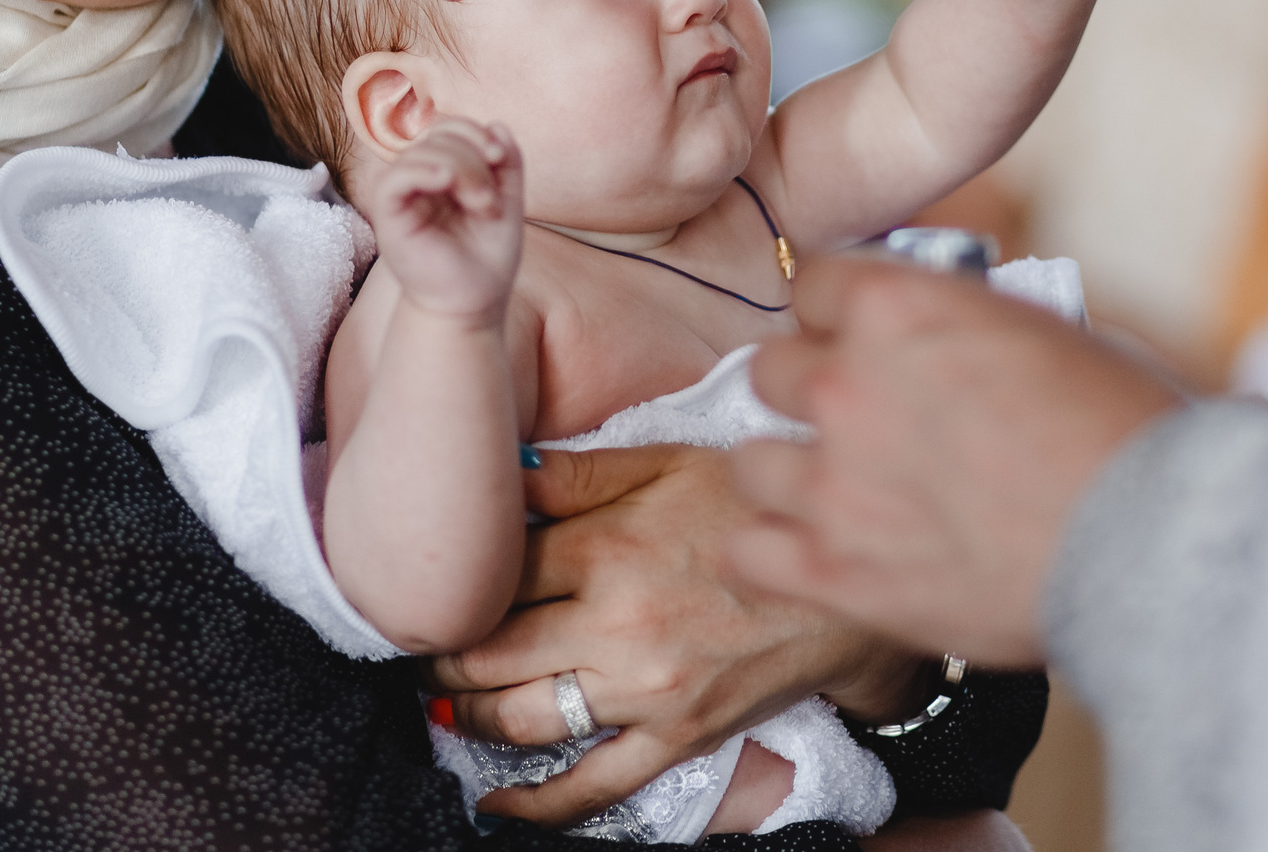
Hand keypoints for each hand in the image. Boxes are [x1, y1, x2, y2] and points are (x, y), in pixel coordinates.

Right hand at [362, 118, 522, 321]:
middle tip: (491, 197)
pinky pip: (394, 178)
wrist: (473, 304)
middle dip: (473, 155)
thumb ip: (508, 164)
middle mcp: (418, 181)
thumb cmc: (487, 259)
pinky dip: (423, 171)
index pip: (449, 129)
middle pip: (437, 135)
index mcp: (443, 174)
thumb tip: (497, 125)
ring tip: (482, 203)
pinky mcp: (388, 218)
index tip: (501, 157)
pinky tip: (446, 182)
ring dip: (459, 167)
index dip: (475, 131)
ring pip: (419, 152)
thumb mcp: (509, 203)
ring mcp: (401, 198)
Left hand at [425, 444, 919, 824]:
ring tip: (448, 702)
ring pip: (523, 718)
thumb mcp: (667, 462)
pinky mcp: (677, 738)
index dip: (456, 583)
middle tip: (424, 649)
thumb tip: (503, 474)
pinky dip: (533, 805)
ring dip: (469, 715)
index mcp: (608, 545)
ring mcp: (646, 691)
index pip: (497, 574)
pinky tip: (494, 804)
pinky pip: (592, 787)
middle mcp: (617, 623)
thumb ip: (579, 472)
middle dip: (445, 655)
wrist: (843, 584)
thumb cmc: (751, 510)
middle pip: (492, 652)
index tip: (435, 587)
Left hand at [727, 254, 1174, 664]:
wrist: (1150, 542)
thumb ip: (956, 323)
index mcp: (896, 307)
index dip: (838, 316)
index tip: (859, 340)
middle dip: (811, 392)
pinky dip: (773, 552)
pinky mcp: (832, 570)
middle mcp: (845, 383)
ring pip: (748, 459)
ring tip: (838, 493)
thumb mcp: (1036, 330)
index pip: (811, 284)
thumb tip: (932, 331)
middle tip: (859, 423)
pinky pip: (745, 551)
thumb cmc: (1122, 431)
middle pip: (771, 371)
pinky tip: (811, 551)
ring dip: (790, 472)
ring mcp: (830, 481)